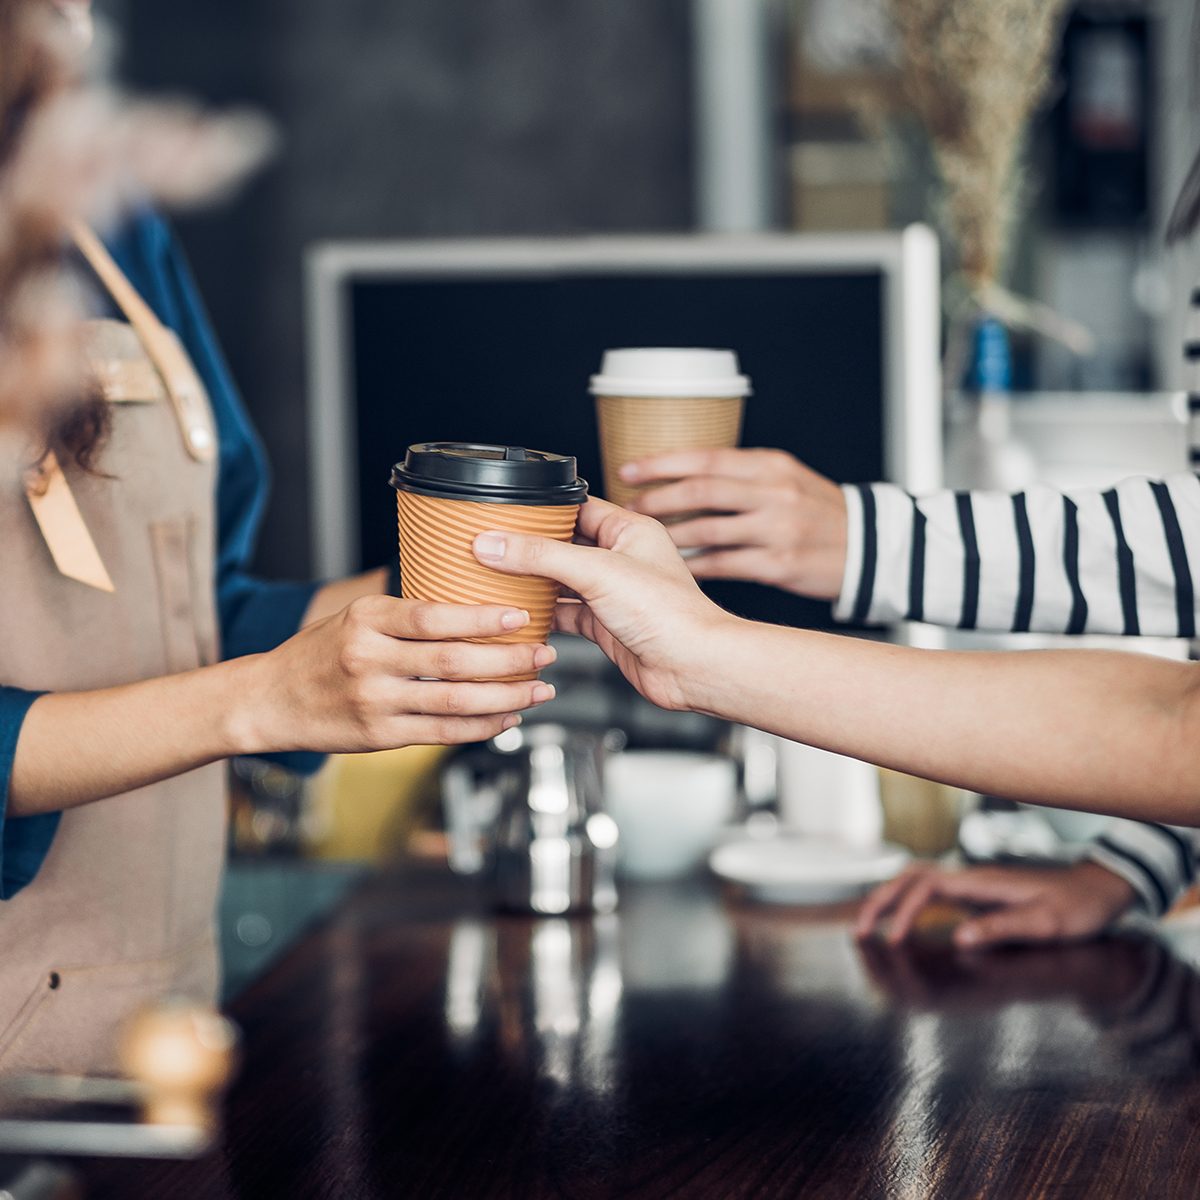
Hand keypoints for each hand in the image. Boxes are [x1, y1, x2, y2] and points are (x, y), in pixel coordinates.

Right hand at [243, 595, 556, 753]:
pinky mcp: (379, 736)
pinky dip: (481, 726)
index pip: (434, 616)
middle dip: (508, 659)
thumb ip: (406, 615)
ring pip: (454, 701)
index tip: (520, 616)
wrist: (270, 700)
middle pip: (453, 661)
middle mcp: (369, 659)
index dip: (482, 618)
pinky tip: (507, 716)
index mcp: (367, 619)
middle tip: (545, 653)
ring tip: (539, 689)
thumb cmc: (321, 652)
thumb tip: (474, 604)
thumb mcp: (356, 616)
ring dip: (505, 696)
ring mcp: (374, 701)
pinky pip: (442, 733)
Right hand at [471, 498, 734, 711]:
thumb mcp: (597, 572)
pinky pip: (565, 613)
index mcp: (629, 530)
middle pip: (564, 544)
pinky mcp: (605, 626)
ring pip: (561, 580)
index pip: (576, 507)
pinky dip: (543, 614)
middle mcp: (621, 558)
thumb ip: (542, 556)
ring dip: (533, 581)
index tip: (505, 512)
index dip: (541, 509)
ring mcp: (612, 593)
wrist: (692, 667)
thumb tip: (496, 543)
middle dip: (530, 547)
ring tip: (496, 576)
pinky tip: (519, 613)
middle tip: (492, 545)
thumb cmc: (669, 614)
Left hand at [621, 448, 847, 599]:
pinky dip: (694, 566)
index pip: (706, 458)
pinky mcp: (779, 564)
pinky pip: (723, 565)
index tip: (628, 470)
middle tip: (628, 509)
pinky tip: (674, 567)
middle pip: (702, 491)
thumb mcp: (786, 477)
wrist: (869, 546)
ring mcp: (777, 530)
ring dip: (670, 535)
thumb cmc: (818, 511)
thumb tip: (680, 476)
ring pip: (708, 530)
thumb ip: (740, 474)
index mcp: (770, 465)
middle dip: (658, 499)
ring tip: (644, 540)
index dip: (662, 463)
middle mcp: (774, 494)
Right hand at [854, 861, 1137, 948]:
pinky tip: (898, 923)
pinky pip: (927, 893)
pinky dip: (904, 903)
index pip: (926, 887)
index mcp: (980, 881)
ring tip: (867, 926)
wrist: (1097, 890)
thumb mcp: (1046, 924)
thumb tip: (959, 938)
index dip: (903, 911)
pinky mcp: (973, 894)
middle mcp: (968, 877)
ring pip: (914, 881)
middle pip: (908, 878)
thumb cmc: (1075, 909)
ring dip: (887, 899)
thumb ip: (1003, 928)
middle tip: (859, 932)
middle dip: (880, 901)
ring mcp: (969, 884)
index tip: (893, 940)